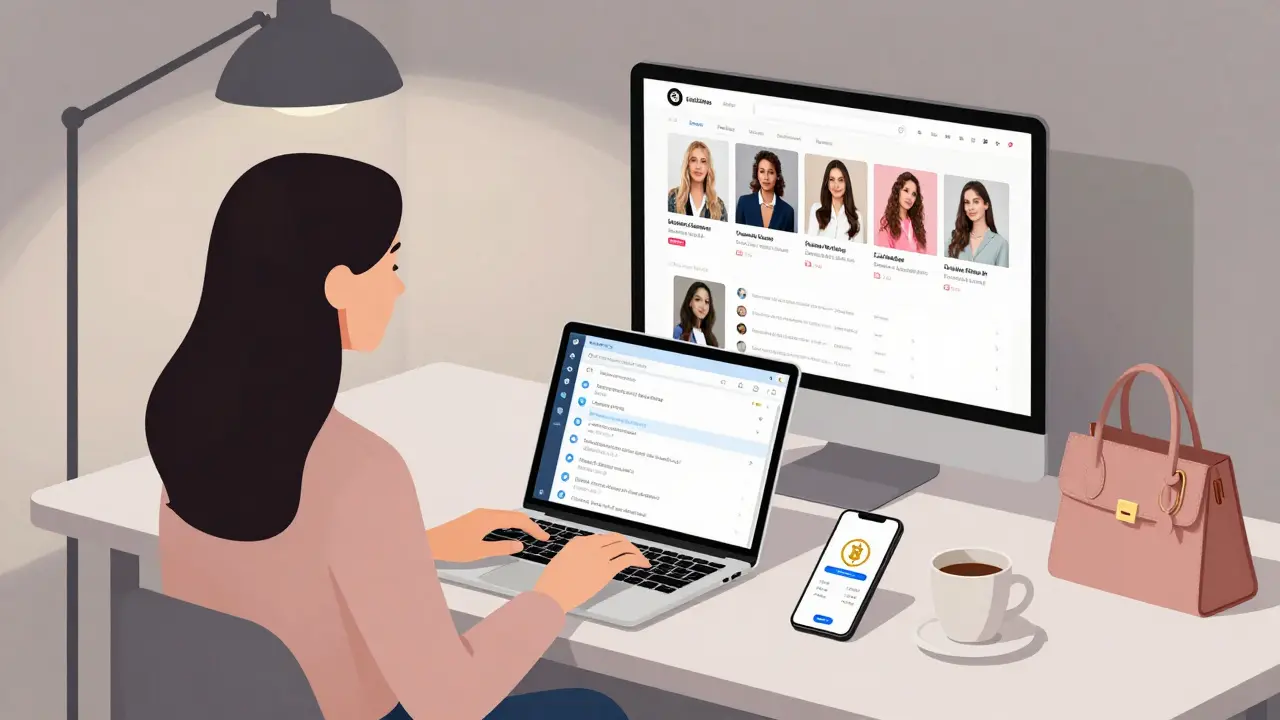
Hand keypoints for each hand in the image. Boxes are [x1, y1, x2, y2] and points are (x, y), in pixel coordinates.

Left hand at [426, 509, 549, 562]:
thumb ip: (501, 548)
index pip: (518, 519)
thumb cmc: (451, 547)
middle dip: (530, 524)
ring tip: (531, 534)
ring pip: (507, 515)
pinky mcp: (476, 519)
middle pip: (514, 515)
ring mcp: (480, 515)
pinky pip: (499, 517)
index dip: (534, 528)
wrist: (431, 543)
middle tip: (542, 536)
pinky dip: (510, 523)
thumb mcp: (480, 552)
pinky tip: (512, 531)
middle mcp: (485, 513)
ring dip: (521, 523)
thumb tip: (519, 545)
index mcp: (488, 518)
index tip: (543, 536)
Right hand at [534, 533, 649, 611]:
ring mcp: (599, 556)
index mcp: (578, 542)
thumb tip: (587, 560)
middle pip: (615, 538)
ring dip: (635, 551)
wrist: (552, 594)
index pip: (601, 538)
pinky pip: (627, 559)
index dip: (613, 544)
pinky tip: (643, 563)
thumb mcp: (562, 561)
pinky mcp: (606, 569)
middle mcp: (590, 545)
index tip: (618, 549)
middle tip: (633, 551)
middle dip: (626, 544)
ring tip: (641, 558)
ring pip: (624, 546)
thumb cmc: (553, 583)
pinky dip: (638, 559)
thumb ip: (576, 556)